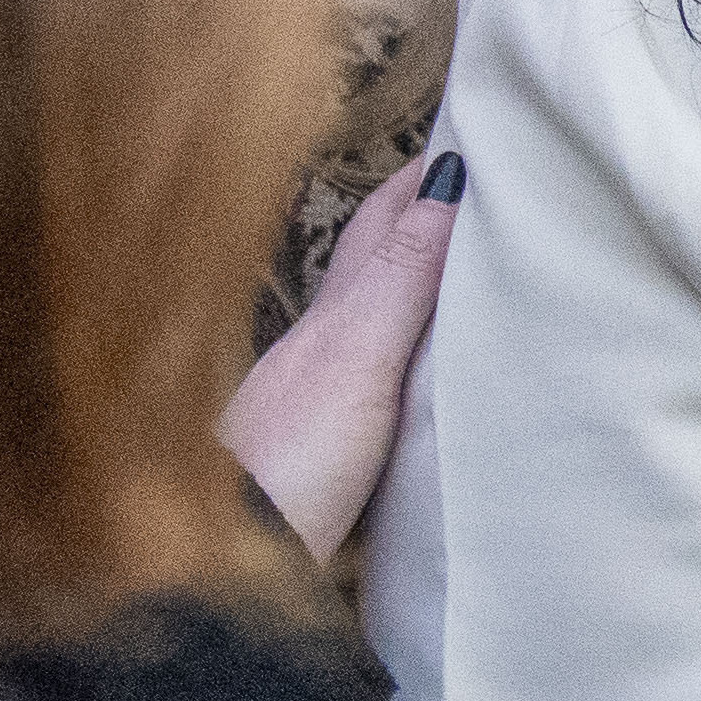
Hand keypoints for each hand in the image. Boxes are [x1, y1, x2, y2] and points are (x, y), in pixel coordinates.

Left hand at [217, 150, 457, 564]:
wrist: (211, 568)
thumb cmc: (284, 471)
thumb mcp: (358, 366)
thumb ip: (402, 282)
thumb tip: (451, 183)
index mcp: (334, 317)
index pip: (387, 218)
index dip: (430, 173)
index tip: (481, 133)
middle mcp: (321, 345)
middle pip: (378, 255)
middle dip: (429, 210)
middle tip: (489, 179)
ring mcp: (318, 394)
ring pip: (378, 310)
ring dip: (424, 275)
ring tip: (474, 257)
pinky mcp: (325, 445)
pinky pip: (382, 365)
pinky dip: (412, 340)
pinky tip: (423, 361)